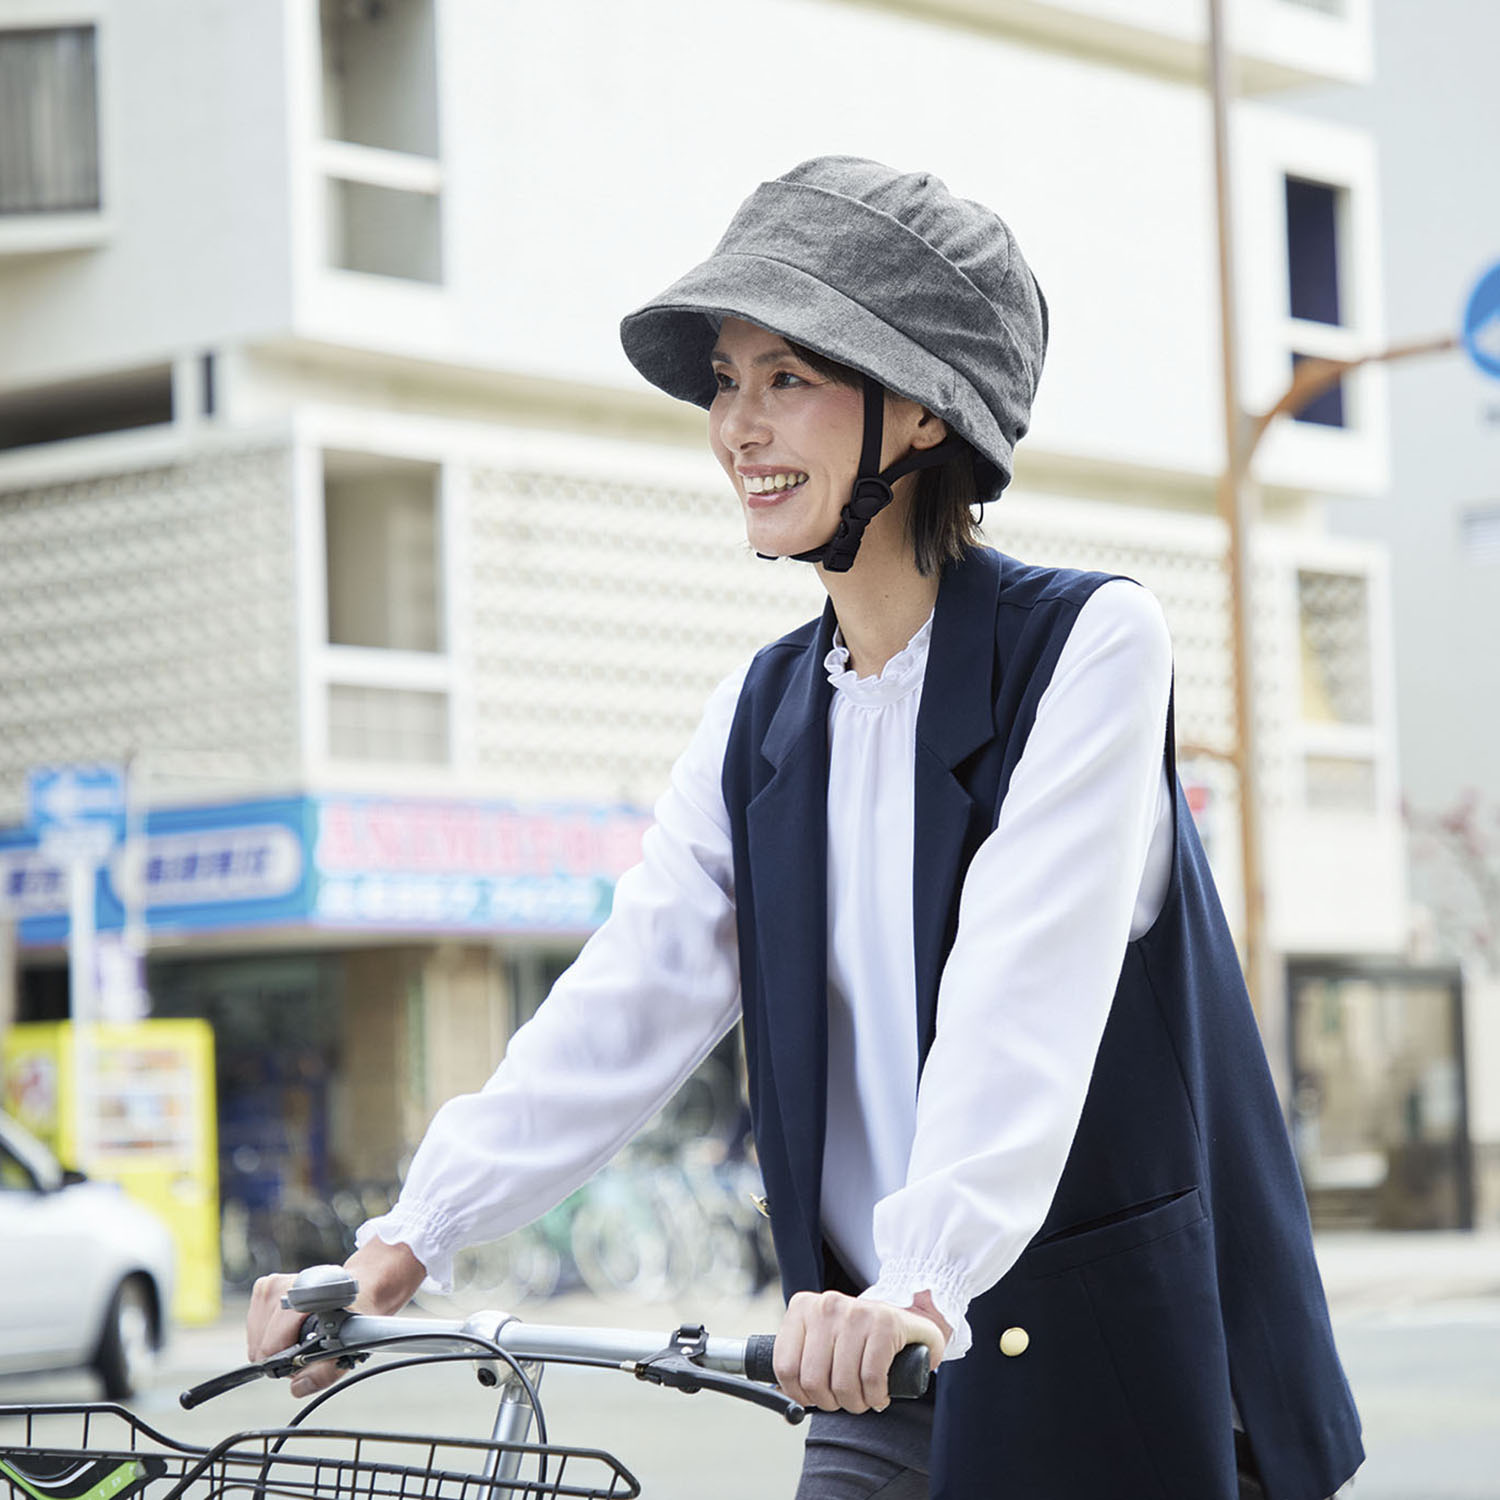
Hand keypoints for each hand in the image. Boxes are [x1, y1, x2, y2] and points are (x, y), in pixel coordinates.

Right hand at [247, 1238, 427, 1398]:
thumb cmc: (352, 1320)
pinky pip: (252, 1328)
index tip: (303, 1358)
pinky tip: (289, 1328)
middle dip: (279, 1354)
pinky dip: (267, 1335)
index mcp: (306, 1297)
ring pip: (254, 1338)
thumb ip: (324, 1372)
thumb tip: (297, 1386)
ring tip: (299, 1335)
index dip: (285, 1360)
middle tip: (305, 1347)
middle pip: (260, 1344)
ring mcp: (272, 1284)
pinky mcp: (264, 1287)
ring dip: (273, 1345)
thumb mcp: (349, 1347)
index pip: (273, 1344)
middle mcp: (285, 1285)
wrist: (358, 1293)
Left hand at [772, 1289, 949, 1413]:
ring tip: (863, 1397)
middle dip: (830, 1403)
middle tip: (843, 1400)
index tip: (813, 1399)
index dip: (798, 1394)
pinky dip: (876, 1397)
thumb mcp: (822, 1345)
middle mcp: (826, 1304)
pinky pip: (872, 1379)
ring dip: (855, 1404)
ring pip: (843, 1383)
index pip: (785, 1366)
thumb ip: (800, 1367)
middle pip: (813, 1380)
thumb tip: (782, 1405)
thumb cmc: (857, 1342)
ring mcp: (856, 1311)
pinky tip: (880, 1394)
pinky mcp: (885, 1323)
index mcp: (802, 1307)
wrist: (905, 1327)